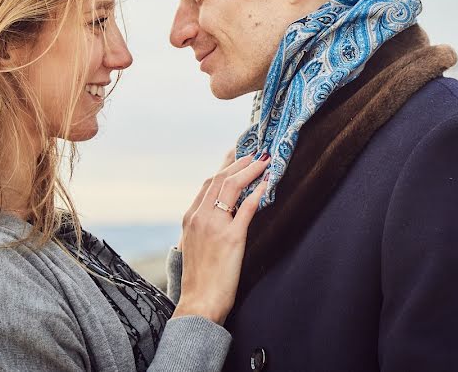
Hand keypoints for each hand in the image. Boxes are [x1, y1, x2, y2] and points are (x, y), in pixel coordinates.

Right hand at [172, 153, 269, 325]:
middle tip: (256, 153)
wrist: (198, 303)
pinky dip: (258, 191)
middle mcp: (200, 217)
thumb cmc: (199, 280)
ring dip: (250, 169)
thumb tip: (220, 215)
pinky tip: (268, 182)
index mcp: (190, 218)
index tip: (238, 156)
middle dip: (240, 162)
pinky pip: (247, 207)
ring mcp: (214, 226)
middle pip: (220, 179)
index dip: (226, 167)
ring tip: (264, 161)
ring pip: (232, 186)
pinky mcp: (231, 238)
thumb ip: (203, 228)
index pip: (209, 184)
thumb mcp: (194, 246)